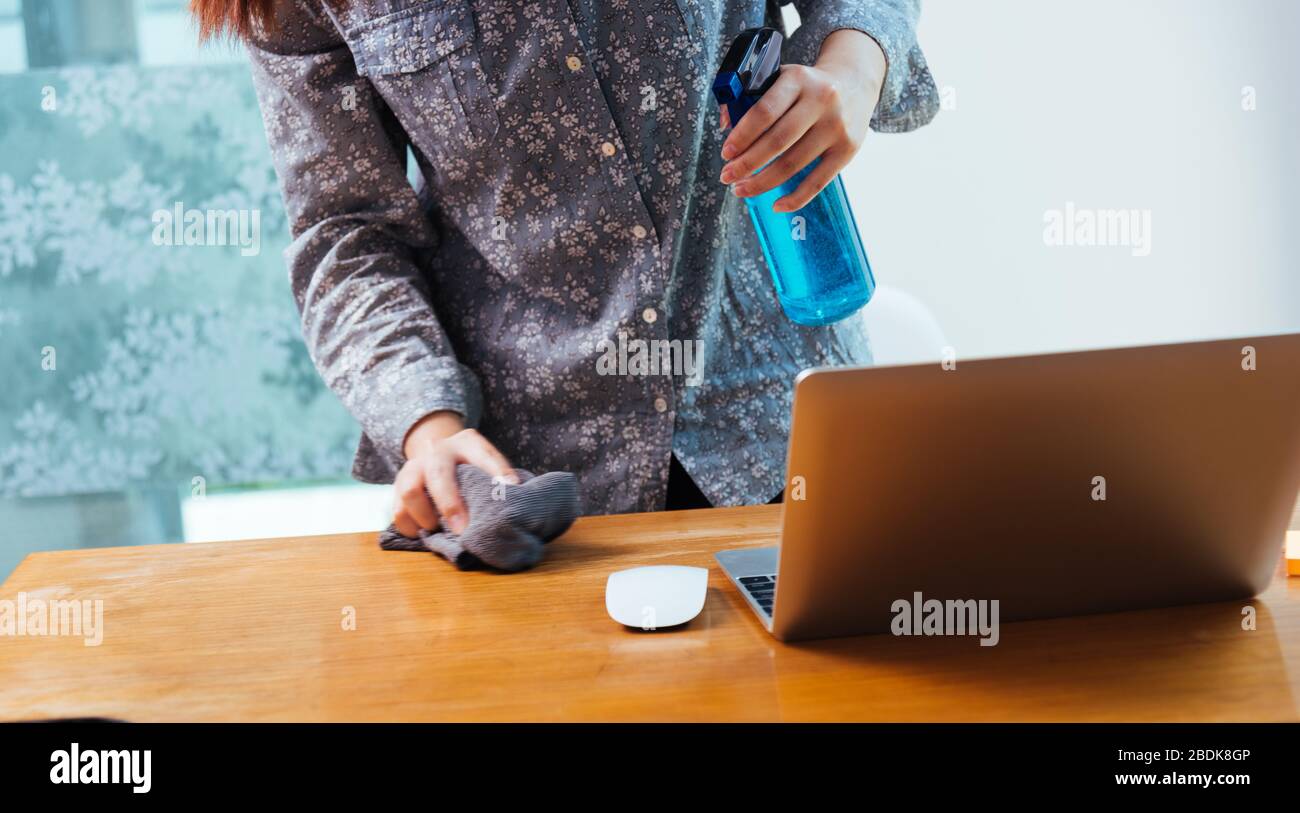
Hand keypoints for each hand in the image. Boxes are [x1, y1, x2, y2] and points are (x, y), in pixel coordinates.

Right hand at [393, 411, 517, 536]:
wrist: (437, 452)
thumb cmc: (470, 465)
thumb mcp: (487, 462)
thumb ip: (498, 476)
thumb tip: (514, 497)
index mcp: (467, 443)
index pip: (484, 455)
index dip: (497, 472)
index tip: (509, 490)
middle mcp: (436, 451)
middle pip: (438, 475)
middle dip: (449, 505)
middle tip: (461, 531)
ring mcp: (413, 467)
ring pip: (409, 491)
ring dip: (424, 517)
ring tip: (438, 529)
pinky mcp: (397, 486)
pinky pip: (397, 510)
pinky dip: (410, 527)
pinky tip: (424, 533)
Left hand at [718, 29, 885, 211]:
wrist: (855, 82)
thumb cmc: (807, 87)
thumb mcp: (782, 78)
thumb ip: (751, 96)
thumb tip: (727, 125)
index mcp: (798, 80)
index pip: (764, 111)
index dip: (742, 136)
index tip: (726, 153)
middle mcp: (821, 101)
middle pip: (777, 141)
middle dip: (746, 164)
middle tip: (727, 176)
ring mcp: (836, 127)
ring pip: (793, 164)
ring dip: (762, 182)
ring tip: (742, 189)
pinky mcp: (848, 149)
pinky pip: (818, 182)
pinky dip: (795, 198)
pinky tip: (776, 205)